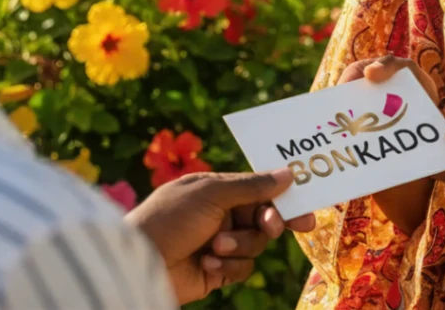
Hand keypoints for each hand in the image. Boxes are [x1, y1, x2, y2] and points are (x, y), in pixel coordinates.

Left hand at [126, 169, 315, 303]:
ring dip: (239, 245)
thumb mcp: (212, 194)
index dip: (283, 198)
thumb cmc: (171, 217)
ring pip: (254, 244)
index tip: (306, 211)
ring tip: (215, 247)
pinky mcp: (216, 271)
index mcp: (218, 189)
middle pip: (263, 217)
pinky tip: (206, 263)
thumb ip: (253, 186)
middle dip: (267, 222)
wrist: (138, 262)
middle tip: (272, 226)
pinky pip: (241, 268)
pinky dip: (227, 266)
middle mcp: (221, 214)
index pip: (259, 189)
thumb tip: (289, 172)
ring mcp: (219, 243)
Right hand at [337, 55, 438, 233]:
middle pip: (371, 73)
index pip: (403, 67)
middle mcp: (394, 96)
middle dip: (355, 75)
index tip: (374, 74)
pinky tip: (325, 128)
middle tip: (344, 89)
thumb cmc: (435, 166)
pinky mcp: (359, 126)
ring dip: (342, 98)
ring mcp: (374, 109)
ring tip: (332, 113)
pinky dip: (334, 120)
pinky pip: (344, 116)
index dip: (388, 65)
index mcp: (419, 93)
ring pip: (354, 93)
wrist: (415, 192)